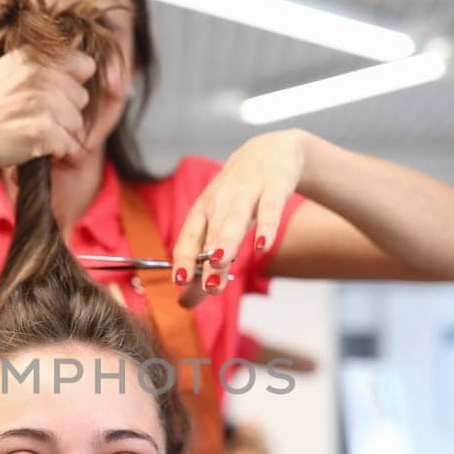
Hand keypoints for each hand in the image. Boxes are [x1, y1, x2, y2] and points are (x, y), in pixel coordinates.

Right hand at [0, 48, 96, 186]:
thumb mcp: (9, 69)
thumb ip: (42, 60)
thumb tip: (81, 56)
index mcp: (34, 56)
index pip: (84, 65)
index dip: (74, 83)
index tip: (57, 93)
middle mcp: (39, 75)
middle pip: (81, 98)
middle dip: (65, 111)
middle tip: (36, 117)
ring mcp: (42, 103)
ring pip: (77, 123)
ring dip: (60, 132)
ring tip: (33, 131)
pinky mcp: (42, 131)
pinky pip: (69, 145)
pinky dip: (55, 151)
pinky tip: (34, 146)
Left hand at [170, 131, 303, 307]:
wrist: (272, 151)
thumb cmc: (239, 197)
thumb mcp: (221, 226)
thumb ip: (206, 265)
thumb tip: (184, 302)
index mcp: (203, 211)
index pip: (188, 238)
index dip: (183, 259)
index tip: (179, 282)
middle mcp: (219, 200)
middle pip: (210, 231)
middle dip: (206, 258)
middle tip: (205, 285)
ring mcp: (246, 191)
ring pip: (234, 217)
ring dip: (226, 239)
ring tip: (221, 261)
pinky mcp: (274, 185)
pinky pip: (269, 208)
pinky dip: (266, 227)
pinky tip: (262, 246)